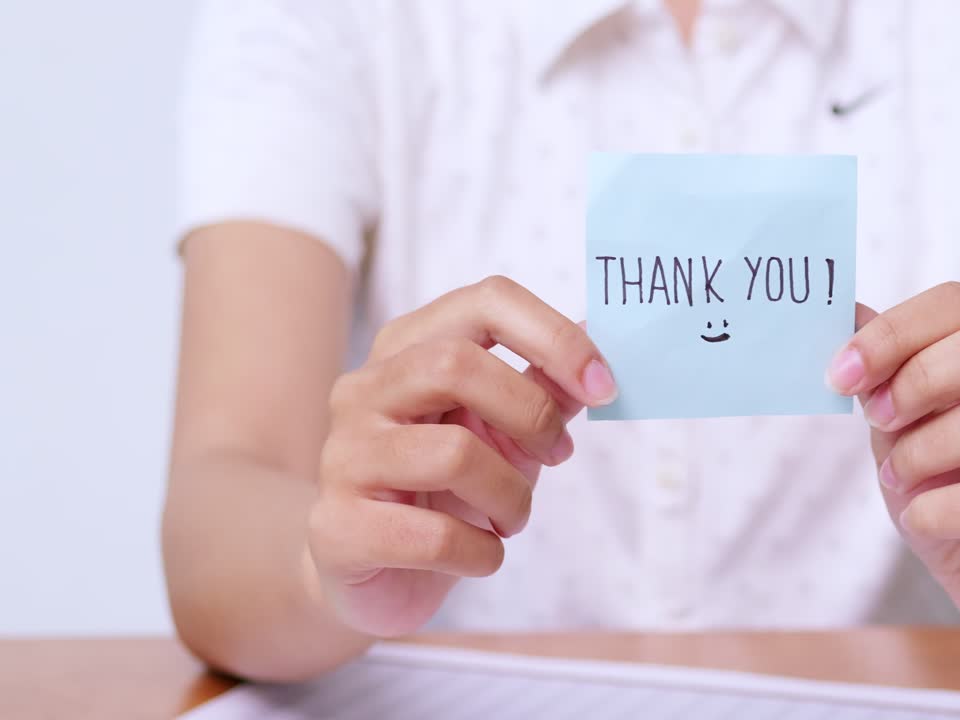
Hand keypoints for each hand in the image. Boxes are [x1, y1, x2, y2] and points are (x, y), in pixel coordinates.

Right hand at [308, 276, 616, 636]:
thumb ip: (543, 386)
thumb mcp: (503, 434)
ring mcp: (344, 456)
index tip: (604, 385)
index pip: (485, 301)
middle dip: (531, 416)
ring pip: (452, 454)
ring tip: (511, 518)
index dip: (555, 337)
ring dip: (512, 496)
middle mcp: (364, 390)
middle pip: (457, 366)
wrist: (373, 575)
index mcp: (407, 349)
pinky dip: (481, 552)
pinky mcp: (338, 528)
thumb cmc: (444, 492)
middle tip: (556, 456)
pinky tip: (481, 555)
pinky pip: (433, 535)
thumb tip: (599, 327)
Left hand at [827, 282, 959, 640]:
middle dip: (923, 377)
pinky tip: (921, 519)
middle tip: (877, 419)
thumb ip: (884, 370)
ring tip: (897, 477)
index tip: (841, 374)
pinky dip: (938, 510)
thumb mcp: (904, 423)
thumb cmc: (953, 485)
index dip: (895, 331)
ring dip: (921, 451)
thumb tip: (846, 307)